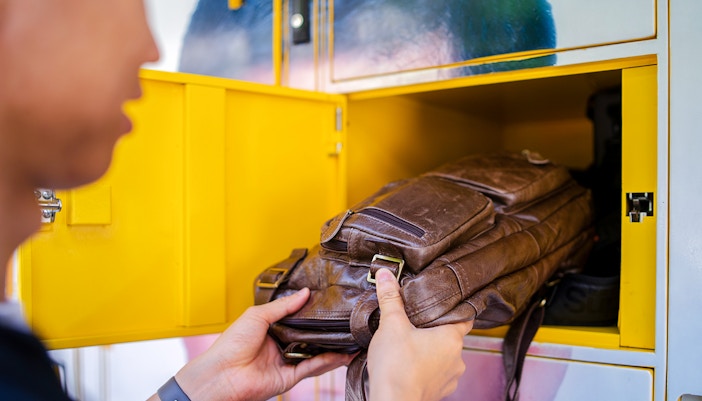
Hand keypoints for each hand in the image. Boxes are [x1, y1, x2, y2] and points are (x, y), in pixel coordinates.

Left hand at [157, 288, 353, 400]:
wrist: (221, 374)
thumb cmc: (231, 344)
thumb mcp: (258, 315)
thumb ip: (283, 306)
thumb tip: (304, 293)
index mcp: (271, 329)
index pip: (298, 319)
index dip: (313, 313)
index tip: (330, 305)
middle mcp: (280, 345)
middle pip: (309, 337)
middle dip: (327, 332)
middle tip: (346, 322)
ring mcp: (285, 362)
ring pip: (315, 354)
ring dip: (333, 348)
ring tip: (351, 339)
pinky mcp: (289, 378)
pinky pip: (312, 368)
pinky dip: (327, 362)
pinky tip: (341, 355)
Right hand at [367, 268, 472, 400]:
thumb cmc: (396, 366)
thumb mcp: (391, 325)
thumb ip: (390, 298)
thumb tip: (386, 275)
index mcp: (451, 338)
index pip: (465, 317)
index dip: (456, 307)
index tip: (446, 300)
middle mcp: (457, 359)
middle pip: (451, 337)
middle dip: (435, 330)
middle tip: (417, 321)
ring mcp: (450, 378)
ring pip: (444, 357)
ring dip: (431, 351)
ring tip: (410, 344)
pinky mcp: (438, 392)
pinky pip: (436, 374)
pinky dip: (426, 368)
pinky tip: (410, 364)